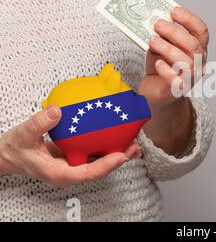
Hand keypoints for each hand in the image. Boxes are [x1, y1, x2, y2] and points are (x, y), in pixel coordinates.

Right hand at [0, 106, 139, 187]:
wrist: (7, 154)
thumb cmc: (14, 148)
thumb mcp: (23, 135)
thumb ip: (38, 124)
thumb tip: (57, 111)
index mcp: (58, 173)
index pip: (86, 174)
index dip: (105, 166)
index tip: (120, 156)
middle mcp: (69, 172)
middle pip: (98, 170)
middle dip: (118, 160)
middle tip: (134, 147)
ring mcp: (72, 166)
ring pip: (99, 163)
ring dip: (117, 154)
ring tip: (134, 142)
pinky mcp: (74, 158)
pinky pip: (93, 154)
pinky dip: (106, 147)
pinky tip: (117, 137)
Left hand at [138, 7, 208, 154]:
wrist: (155, 92)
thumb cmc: (160, 65)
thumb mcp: (160, 46)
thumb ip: (161, 35)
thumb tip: (153, 19)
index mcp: (198, 48)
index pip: (201, 31)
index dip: (190, 19)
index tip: (174, 11)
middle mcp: (198, 63)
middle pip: (193, 46)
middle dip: (175, 32)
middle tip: (158, 24)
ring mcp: (190, 78)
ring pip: (187, 63)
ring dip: (169, 49)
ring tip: (153, 40)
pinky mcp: (177, 91)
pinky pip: (178, 82)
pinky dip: (168, 71)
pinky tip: (158, 64)